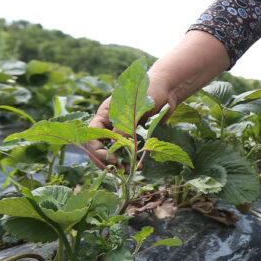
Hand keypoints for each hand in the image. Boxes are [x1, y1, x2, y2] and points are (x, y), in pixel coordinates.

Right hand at [83, 30, 232, 166]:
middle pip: (100, 146)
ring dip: (119, 163)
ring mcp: (121, 130)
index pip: (92, 135)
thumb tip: (117, 145)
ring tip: (129, 171)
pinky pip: (127, 151)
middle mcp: (110, 123)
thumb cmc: (150, 90)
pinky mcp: (133, 135)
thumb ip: (126, 126)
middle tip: (120, 171)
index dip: (98, 150)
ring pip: (113, 151)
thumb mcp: (136, 108)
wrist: (168, 88)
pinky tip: (140, 165)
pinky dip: (131, 159)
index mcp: (105, 113)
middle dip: (107, 160)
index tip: (113, 159)